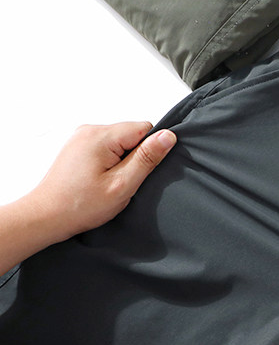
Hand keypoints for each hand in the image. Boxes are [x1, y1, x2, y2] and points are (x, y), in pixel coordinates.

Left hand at [29, 121, 176, 241]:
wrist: (45, 217)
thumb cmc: (79, 205)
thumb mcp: (122, 184)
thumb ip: (147, 158)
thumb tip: (167, 136)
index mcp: (101, 136)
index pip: (145, 128)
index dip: (149, 151)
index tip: (136, 171)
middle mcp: (90, 130)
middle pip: (132, 134)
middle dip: (134, 158)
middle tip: (120, 181)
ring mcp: (82, 137)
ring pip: (120, 142)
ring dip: (121, 161)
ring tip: (107, 182)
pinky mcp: (79, 146)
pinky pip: (107, 147)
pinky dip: (109, 162)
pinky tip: (99, 179)